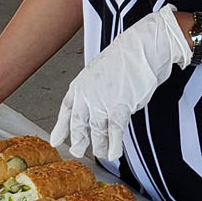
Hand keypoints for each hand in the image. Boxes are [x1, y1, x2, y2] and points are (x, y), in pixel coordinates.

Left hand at [51, 8, 192, 162]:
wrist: (144, 47)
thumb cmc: (129, 55)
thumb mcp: (103, 70)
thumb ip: (97, 88)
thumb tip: (100, 101)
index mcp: (82, 82)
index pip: (66, 109)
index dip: (61, 127)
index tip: (57, 139)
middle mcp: (88, 93)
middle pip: (79, 123)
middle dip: (79, 140)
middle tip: (79, 151)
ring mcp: (102, 101)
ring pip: (96, 131)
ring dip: (99, 145)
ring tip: (102, 153)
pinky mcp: (119, 107)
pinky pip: (114, 132)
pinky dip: (114, 145)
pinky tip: (115, 153)